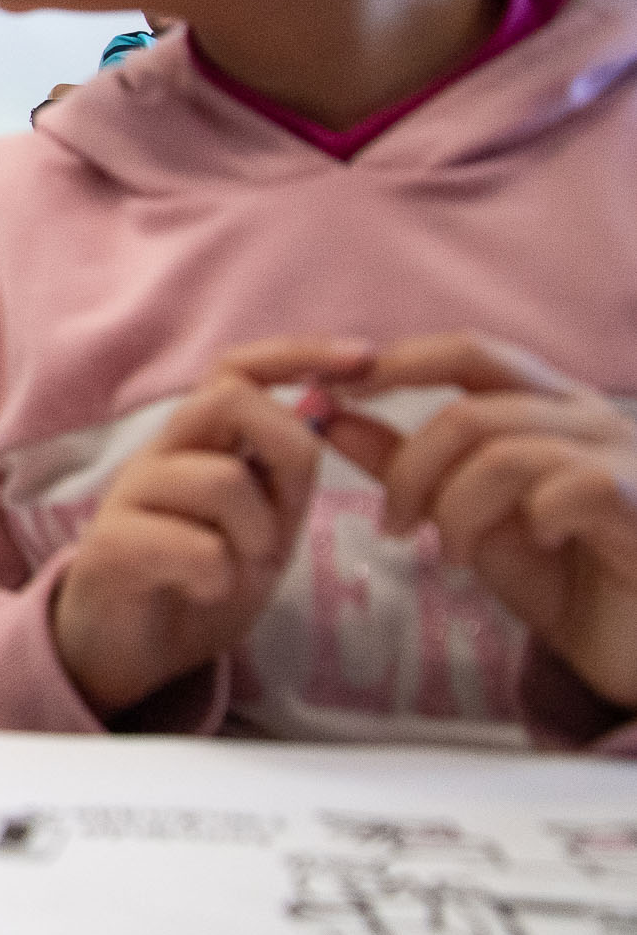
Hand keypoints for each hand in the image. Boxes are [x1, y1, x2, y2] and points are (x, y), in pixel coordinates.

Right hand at [51, 337, 371, 718]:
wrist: (126, 649)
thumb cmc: (198, 580)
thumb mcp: (264, 526)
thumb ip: (287, 477)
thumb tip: (325, 415)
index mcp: (198, 443)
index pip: (238, 368)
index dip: (299, 354)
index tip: (362, 359)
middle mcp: (160, 454)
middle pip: (226, 398)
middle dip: (286, 450)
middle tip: (286, 516)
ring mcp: (129, 496)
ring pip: (218, 478)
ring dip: (255, 533)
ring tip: (242, 568)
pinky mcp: (109, 546)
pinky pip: (193, 546)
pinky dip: (218, 576)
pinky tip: (206, 590)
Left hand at [322, 333, 636, 709]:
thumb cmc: (565, 581)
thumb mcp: (469, 518)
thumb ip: (407, 464)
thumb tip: (329, 415)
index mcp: (548, 405)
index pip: (469, 352)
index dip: (397, 362)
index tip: (328, 390)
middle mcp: (592, 416)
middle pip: (470, 409)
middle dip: (411, 468)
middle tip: (392, 524)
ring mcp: (628, 453)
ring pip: (504, 453)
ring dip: (458, 511)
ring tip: (454, 558)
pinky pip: (568, 487)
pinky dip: (531, 520)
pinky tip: (539, 548)